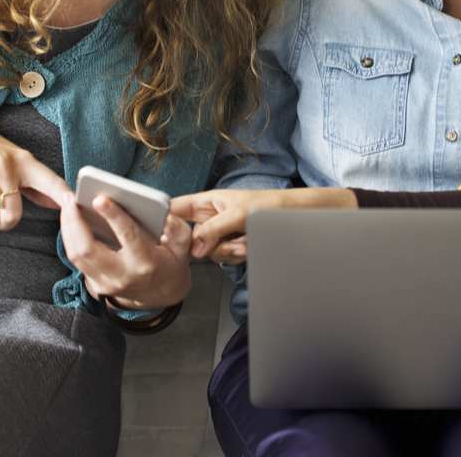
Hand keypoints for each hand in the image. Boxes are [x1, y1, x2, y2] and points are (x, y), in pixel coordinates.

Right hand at [0, 117, 71, 242]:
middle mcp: (4, 165)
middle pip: (14, 212)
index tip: (75, 207)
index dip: (63, 195)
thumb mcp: (15, 160)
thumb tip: (61, 204)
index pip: (49, 180)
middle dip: (8, 222)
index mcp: (23, 160)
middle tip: (2, 220)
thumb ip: (37, 184)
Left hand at [60, 193, 193, 309]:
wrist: (161, 295)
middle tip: (69, 198)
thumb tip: (167, 217)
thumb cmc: (171, 264)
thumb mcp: (183, 247)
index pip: (127, 237)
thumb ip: (178, 231)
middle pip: (88, 249)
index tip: (99, 199)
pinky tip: (70, 219)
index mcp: (146, 263)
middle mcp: (122, 275)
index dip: (113, 216)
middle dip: (75, 221)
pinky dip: (70, 238)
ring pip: (76, 255)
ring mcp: (106, 283)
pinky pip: (76, 259)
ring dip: (67, 228)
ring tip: (66, 204)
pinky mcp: (95, 284)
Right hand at [170, 187, 355, 263]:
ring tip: (247, 238)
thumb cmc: (270, 205)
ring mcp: (221, 235)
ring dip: (229, 249)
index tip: (164, 233)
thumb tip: (194, 248)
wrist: (296, 218)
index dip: (165, 220)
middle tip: (228, 237)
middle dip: (210, 242)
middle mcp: (210, 218)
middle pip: (191, 239)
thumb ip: (214, 230)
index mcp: (207, 202)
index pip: (176, 209)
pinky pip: (224, 258)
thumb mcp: (239, 214)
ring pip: (209, 252)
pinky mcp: (232, 247)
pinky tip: (251, 245)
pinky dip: (238, 254)